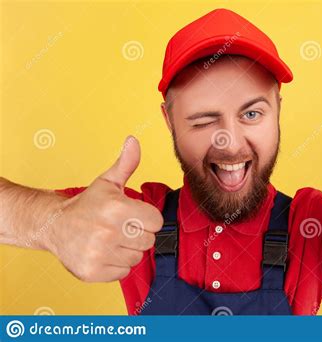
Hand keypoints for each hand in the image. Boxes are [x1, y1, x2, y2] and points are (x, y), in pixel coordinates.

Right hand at [49, 136, 162, 281]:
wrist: (54, 225)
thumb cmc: (87, 204)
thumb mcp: (107, 182)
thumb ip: (126, 163)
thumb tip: (133, 141)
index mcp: (117, 208)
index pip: (156, 221)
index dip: (146, 218)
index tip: (132, 215)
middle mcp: (108, 232)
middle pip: (148, 240)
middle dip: (137, 234)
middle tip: (119, 227)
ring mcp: (100, 253)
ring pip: (137, 257)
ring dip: (127, 250)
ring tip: (110, 239)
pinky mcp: (93, 271)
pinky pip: (123, 271)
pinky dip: (116, 264)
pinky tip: (103, 252)